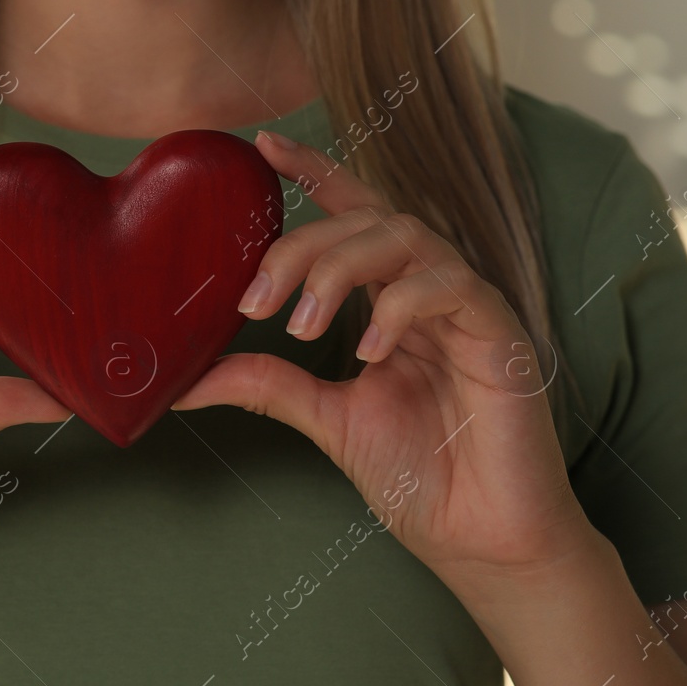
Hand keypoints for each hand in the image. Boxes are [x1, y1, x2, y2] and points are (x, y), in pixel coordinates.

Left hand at [173, 130, 596, 594]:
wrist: (481, 537)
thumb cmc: (418, 475)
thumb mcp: (325, 417)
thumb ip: (267, 383)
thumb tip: (185, 379)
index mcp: (391, 299)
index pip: (354, 214)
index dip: (315, 172)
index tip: (262, 147)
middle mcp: (429, 290)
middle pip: (366, 220)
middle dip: (300, 247)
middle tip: (254, 302)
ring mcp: (468, 307)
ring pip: (406, 237)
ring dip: (341, 269)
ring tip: (302, 326)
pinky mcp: (502, 334)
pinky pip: (453, 286)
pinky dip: (402, 306)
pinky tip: (371, 349)